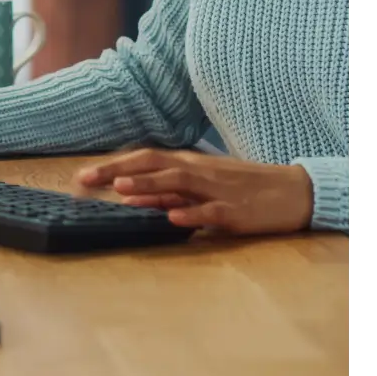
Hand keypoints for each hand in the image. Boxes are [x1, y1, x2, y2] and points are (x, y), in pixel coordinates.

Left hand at [75, 149, 313, 233]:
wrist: (293, 191)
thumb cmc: (242, 189)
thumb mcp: (200, 186)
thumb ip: (167, 191)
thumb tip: (130, 195)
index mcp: (188, 164)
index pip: (144, 158)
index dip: (113, 164)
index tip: (83, 174)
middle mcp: (198, 171)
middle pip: (153, 163)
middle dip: (118, 170)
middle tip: (86, 179)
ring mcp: (216, 190)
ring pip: (178, 182)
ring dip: (148, 184)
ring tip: (120, 188)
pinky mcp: (235, 212)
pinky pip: (211, 211)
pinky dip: (191, 213)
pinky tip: (172, 217)